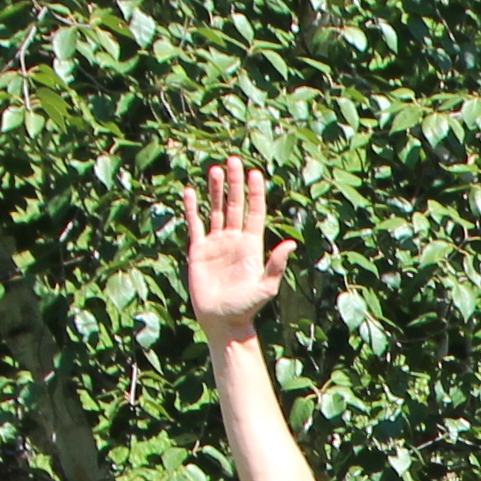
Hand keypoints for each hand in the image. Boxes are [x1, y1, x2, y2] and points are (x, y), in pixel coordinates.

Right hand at [177, 159, 286, 336]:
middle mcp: (234, 240)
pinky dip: (192, 208)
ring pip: (216, 210)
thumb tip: (290, 244)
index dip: (255, 193)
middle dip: (235, 183)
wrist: (222, 320)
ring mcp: (216, 243)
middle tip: (234, 160)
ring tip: (215, 169)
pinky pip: (195, 224)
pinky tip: (190, 191)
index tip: (255, 173)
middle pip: (235, 205)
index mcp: (252, 246)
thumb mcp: (265, 287)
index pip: (254, 212)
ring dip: (216, 190)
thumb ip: (275, 265)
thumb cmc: (246, 307)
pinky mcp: (198, 250)